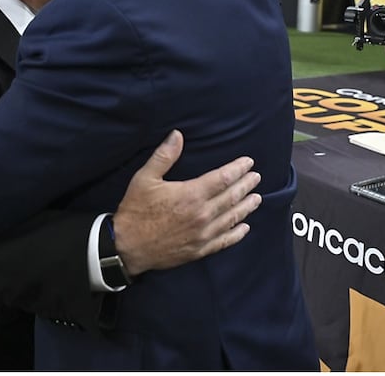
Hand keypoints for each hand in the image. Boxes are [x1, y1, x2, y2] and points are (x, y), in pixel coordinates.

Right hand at [111, 130, 262, 276]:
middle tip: (256, 178)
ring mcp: (203, 234)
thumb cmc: (135, 211)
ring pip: (232, 218)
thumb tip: (177, 134)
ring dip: (246, 207)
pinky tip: (244, 228)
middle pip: (232, 197)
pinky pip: (224, 241)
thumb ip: (164, 156)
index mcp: (191, 194)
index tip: (248, 163)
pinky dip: (237, 234)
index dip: (238, 169)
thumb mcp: (145, 178)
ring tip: (257, 199)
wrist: (127, 247)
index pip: (223, 178)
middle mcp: (202, 214)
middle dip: (246, 186)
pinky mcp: (199, 250)